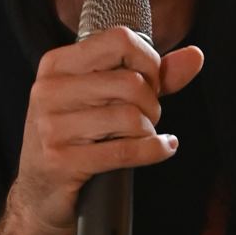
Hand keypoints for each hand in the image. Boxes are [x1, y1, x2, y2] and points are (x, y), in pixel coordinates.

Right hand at [9, 27, 203, 234]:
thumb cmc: (78, 138)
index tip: (151, 82)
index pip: (119, 40)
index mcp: (57, 64)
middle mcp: (49, 90)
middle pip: (131, 82)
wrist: (41, 194)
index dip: (148, 61)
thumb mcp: (107, 98)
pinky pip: (126, 150)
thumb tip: (195, 56)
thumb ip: (151, 75)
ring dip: (149, 130)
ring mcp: (52, 126)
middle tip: (147, 117)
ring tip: (143, 135)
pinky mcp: (62, 160)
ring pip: (130, 117)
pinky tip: (162, 148)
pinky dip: (154, 150)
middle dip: (152, 103)